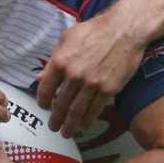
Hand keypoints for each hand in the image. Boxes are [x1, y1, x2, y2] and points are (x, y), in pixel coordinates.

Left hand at [37, 10, 145, 136]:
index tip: (43, 106)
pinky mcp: (109, 89)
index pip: (46, 88)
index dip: (43, 100)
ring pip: (77, 110)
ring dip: (70, 124)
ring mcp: (92, 84)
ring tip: (66, 132)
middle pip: (61, 103)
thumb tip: (40, 78)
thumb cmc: (93, 31)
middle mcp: (74, 75)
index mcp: (60, 61)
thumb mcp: (66, 39)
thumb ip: (53, 60)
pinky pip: (96, 109)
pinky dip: (88, 119)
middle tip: (53, 126)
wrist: (123, 31)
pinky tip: (84, 125)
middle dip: (55, 118)